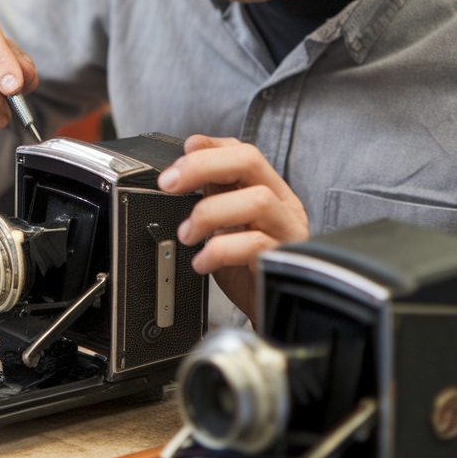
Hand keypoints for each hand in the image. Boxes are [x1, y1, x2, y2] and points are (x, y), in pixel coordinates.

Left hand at [157, 135, 308, 320]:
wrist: (268, 311)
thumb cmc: (245, 268)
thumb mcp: (223, 226)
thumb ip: (210, 199)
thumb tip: (175, 177)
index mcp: (267, 189)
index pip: (242, 151)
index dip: (209, 146)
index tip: (180, 153)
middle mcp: (282, 204)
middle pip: (250, 161)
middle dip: (202, 165)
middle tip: (169, 184)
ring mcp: (288, 230)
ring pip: (257, 200)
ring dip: (210, 213)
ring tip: (187, 234)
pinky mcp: (284, 260)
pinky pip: (256, 244)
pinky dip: (220, 250)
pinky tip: (202, 262)